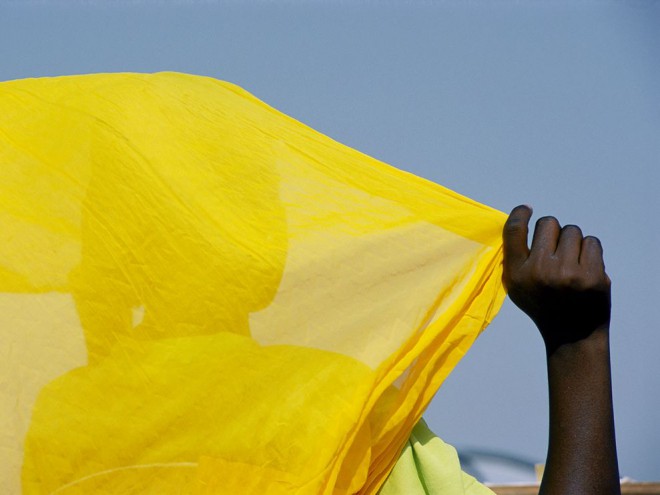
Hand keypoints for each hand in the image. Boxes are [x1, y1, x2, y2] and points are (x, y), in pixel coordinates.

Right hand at [502, 205, 610, 353]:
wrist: (573, 335)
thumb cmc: (543, 305)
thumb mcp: (517, 287)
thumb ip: (516, 258)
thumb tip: (521, 219)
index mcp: (518, 274)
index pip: (514, 231)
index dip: (520, 214)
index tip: (527, 209)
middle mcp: (540, 271)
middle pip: (548, 223)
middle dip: (553, 232)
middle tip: (556, 250)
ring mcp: (568, 274)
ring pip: (573, 231)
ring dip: (573, 242)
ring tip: (572, 262)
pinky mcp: (592, 276)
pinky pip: (592, 242)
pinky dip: (590, 251)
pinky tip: (585, 267)